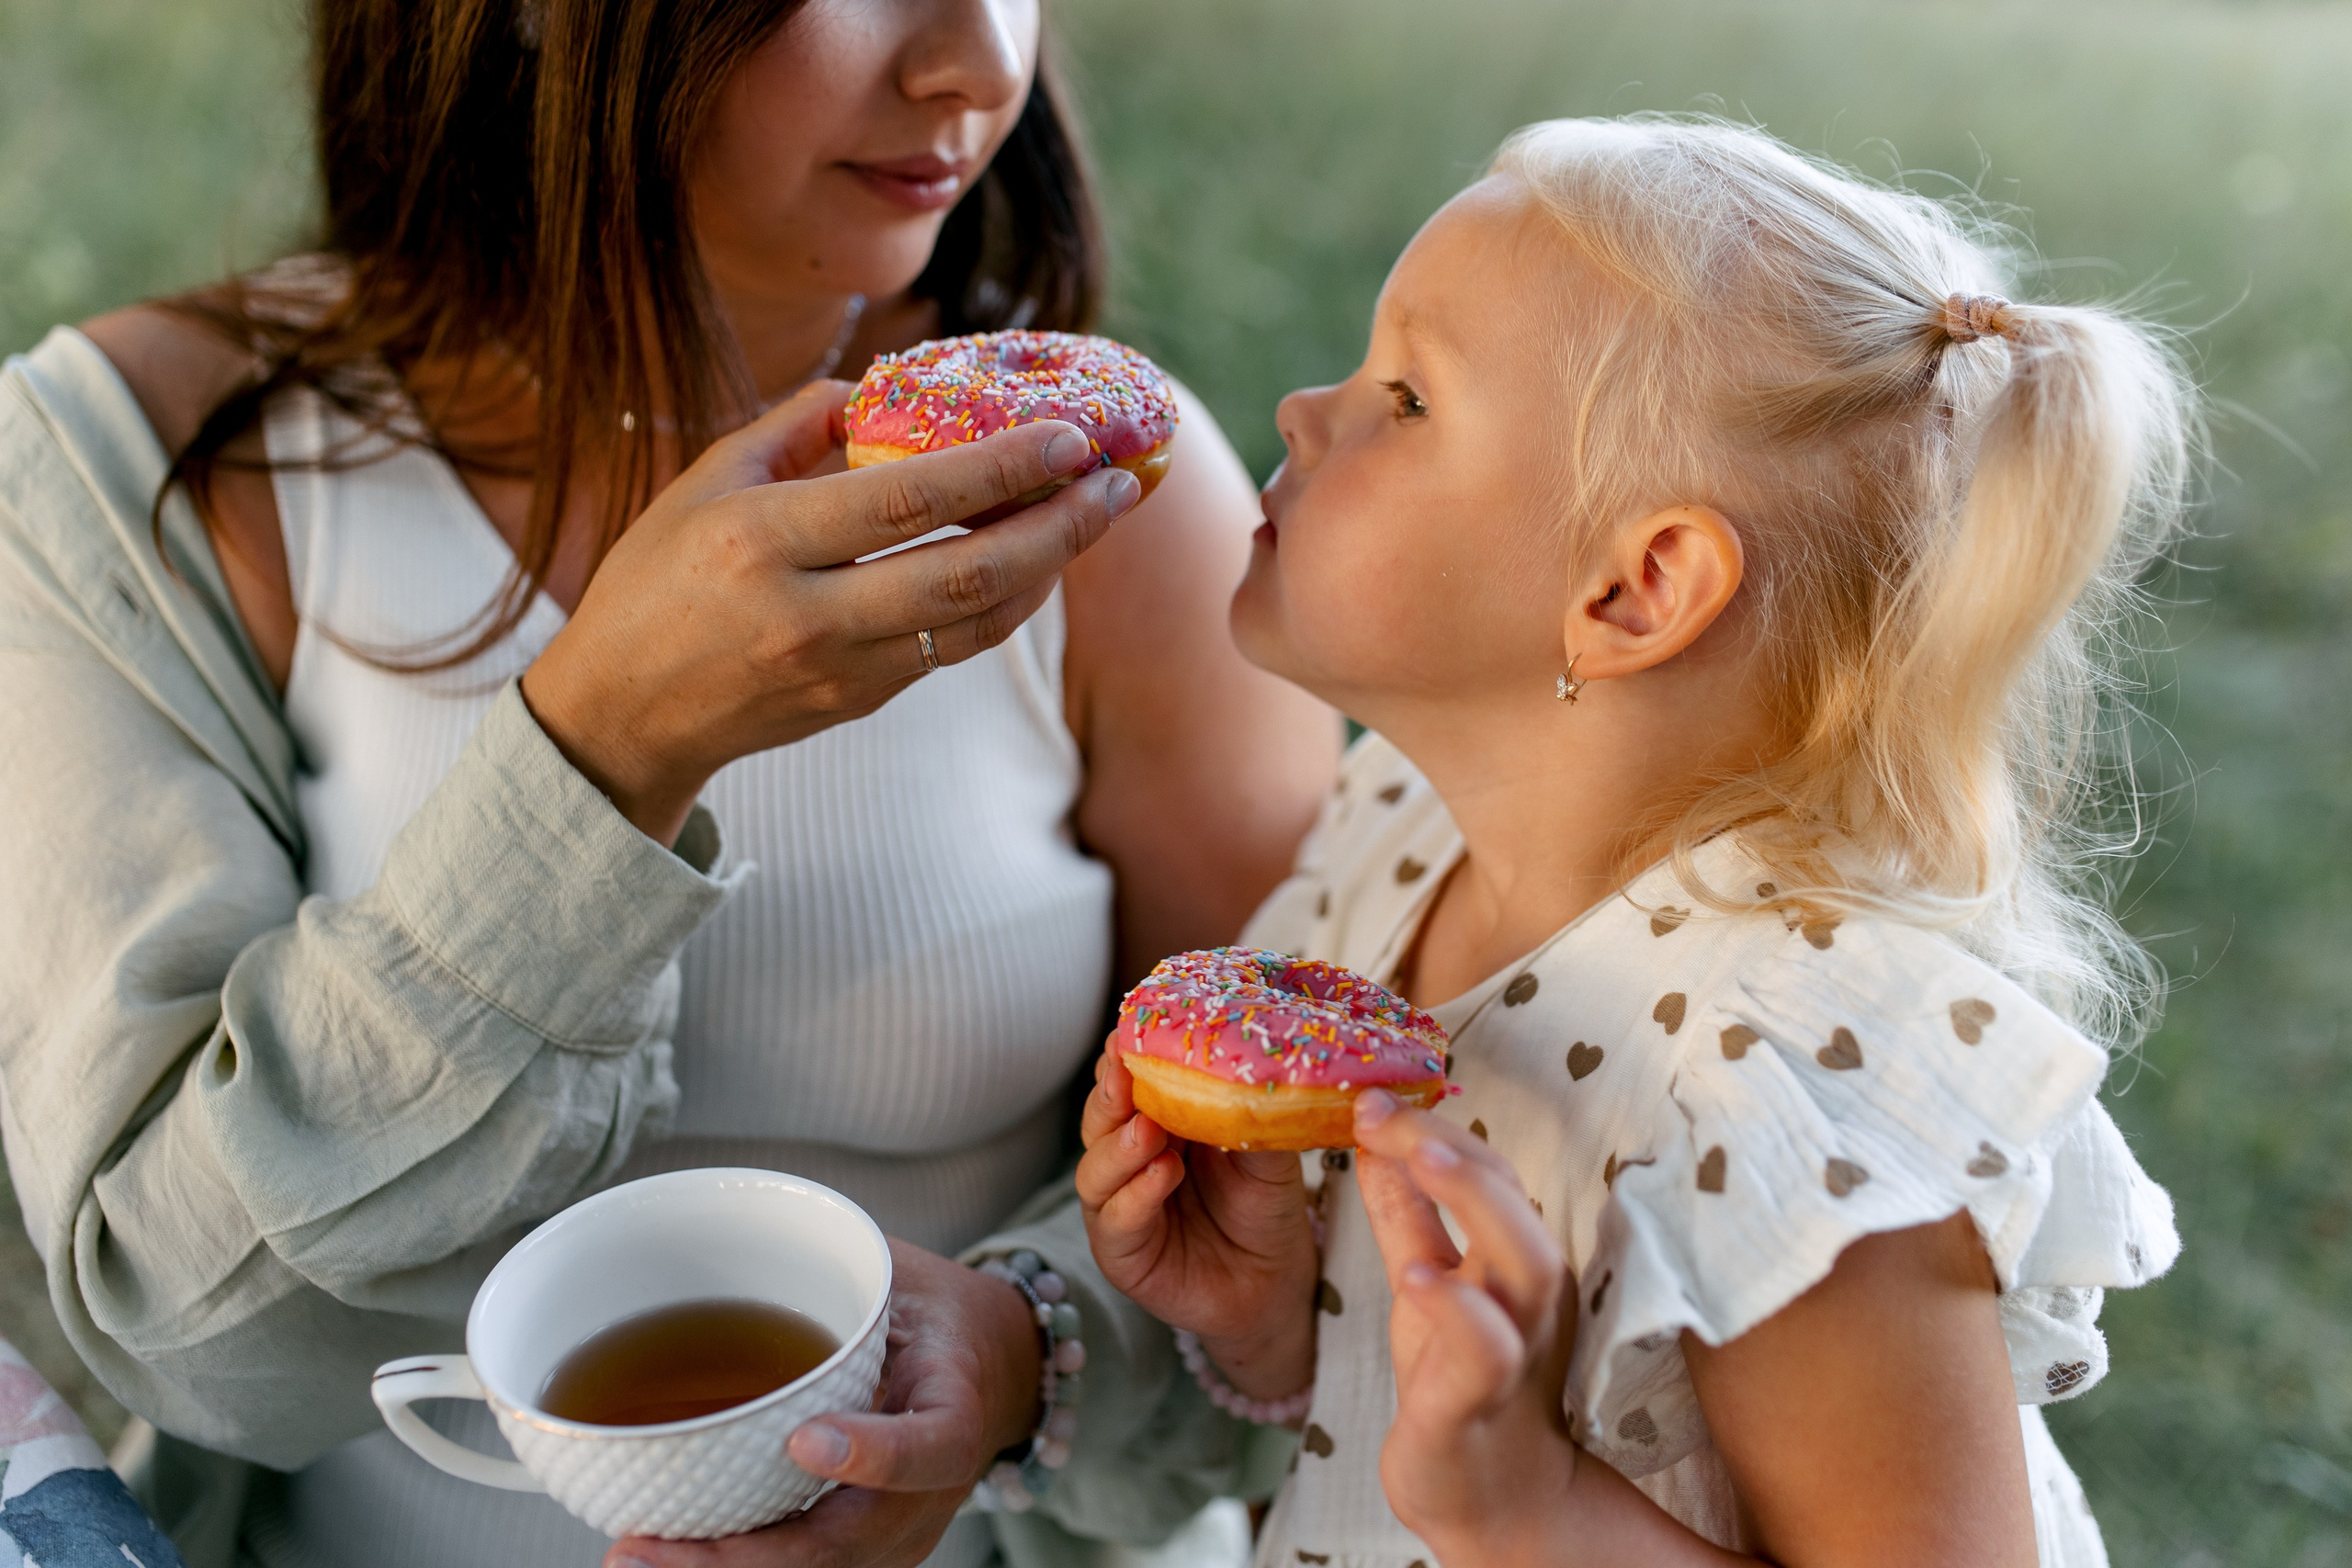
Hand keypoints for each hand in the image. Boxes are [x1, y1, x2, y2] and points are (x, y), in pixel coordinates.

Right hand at [526, 384, 1140, 842]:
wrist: (622, 714)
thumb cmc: (657, 579)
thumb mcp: (705, 484)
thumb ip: (795, 428)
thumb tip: (881, 392)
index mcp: (762, 541)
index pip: (907, 498)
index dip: (1000, 467)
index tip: (1068, 436)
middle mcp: (809, 613)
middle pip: (968, 571)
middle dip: (1060, 525)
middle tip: (1117, 483)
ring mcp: (842, 669)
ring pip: (978, 619)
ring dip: (1051, 567)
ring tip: (1095, 515)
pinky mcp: (862, 702)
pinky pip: (954, 647)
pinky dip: (1006, 599)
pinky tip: (1037, 559)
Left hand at [605, 1239, 1040, 1567]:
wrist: (994, 1371)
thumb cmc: (932, 1313)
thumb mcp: (900, 1272)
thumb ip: (833, 1266)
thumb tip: (726, 1221)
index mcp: (955, 1406)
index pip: (930, 1446)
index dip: (874, 1455)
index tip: (802, 1441)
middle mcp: (934, 1490)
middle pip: (844, 1542)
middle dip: (744, 1557)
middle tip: (645, 1545)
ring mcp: (901, 1533)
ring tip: (633, 1557)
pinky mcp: (867, 1553)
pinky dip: (733, 1566)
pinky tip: (664, 1556)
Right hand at [1075, 1040, 1318, 1402]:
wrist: (1275, 1281)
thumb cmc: (1264, 1206)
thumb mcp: (1264, 1152)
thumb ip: (1249, 1115)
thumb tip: (1256, 1064)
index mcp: (1155, 1121)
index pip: (1125, 1082)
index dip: (1123, 1057)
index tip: (1130, 1032)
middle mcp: (1126, 1158)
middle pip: (1099, 1119)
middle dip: (1110, 1094)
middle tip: (1126, 1074)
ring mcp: (1118, 1206)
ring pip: (1095, 1169)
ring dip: (1119, 1146)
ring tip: (1148, 1130)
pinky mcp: (1121, 1253)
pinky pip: (1116, 1221)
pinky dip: (1135, 1196)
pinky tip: (1161, 1175)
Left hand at [1352, 1090, 1581, 1561]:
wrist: (1486, 1496)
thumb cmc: (1461, 1380)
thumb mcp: (1424, 1280)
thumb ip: (1405, 1212)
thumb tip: (1372, 1135)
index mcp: (1510, 1258)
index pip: (1487, 1170)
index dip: (1430, 1125)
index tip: (1367, 1093)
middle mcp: (1526, 1296)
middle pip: (1516, 1200)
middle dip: (1456, 1146)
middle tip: (1384, 1109)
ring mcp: (1514, 1349)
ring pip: (1528, 1265)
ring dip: (1475, 1204)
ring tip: (1415, 1158)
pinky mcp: (1482, 1404)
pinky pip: (1488, 1352)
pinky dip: (1458, 1309)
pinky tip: (1416, 1276)